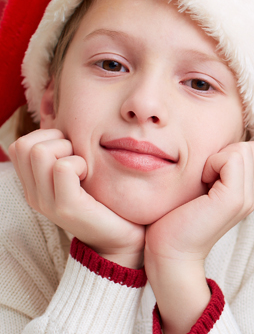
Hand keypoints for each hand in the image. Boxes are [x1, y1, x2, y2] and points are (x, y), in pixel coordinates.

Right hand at [10, 129, 144, 267]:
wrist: (123, 240)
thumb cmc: (107, 202)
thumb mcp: (81, 176)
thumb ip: (67, 156)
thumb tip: (64, 123)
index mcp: (35, 186)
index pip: (20, 145)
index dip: (47, 137)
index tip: (72, 151)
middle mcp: (34, 194)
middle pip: (25, 145)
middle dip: (56, 139)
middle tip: (78, 157)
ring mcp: (47, 202)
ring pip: (39, 151)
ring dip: (68, 150)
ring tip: (84, 167)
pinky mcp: (66, 207)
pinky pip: (63, 167)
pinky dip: (80, 163)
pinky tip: (90, 176)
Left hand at [144, 141, 253, 333]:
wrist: (170, 256)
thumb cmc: (174, 223)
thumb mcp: (201, 191)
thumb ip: (216, 172)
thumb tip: (215, 149)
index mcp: (246, 193)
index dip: (230, 152)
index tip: (207, 174)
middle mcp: (252, 195)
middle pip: (253, 148)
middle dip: (226, 152)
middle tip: (205, 177)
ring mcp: (246, 198)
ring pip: (245, 150)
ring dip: (219, 157)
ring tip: (203, 180)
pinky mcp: (234, 199)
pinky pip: (232, 159)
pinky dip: (213, 163)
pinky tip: (201, 182)